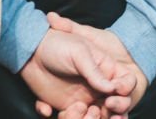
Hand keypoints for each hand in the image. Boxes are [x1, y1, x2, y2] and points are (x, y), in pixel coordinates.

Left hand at [19, 19, 137, 118]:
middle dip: (111, 113)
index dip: (123, 95)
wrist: (30, 50)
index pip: (125, 86)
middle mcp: (97, 88)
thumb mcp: (79, 53)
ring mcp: (83, 98)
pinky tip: (48, 109)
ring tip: (74, 109)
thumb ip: (96, 71)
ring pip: (93, 117)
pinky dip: (64, 118)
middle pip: (114, 108)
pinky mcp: (66, 106)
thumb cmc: (58, 45)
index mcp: (105, 71)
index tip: (111, 98)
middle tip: (98, 108)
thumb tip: (113, 90)